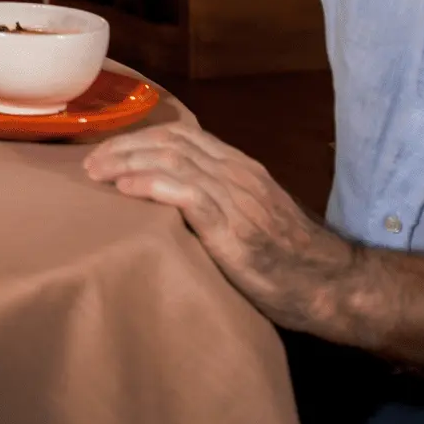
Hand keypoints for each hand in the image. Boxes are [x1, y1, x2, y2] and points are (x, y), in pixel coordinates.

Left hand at [83, 118, 355, 329]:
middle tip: (91, 164)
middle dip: (124, 148)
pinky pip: (187, 194)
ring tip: (98, 175)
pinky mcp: (236, 227)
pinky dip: (151, 185)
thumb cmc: (289, 261)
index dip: (139, 140)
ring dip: (127, 163)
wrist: (332, 287)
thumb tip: (172, 203)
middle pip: (169, 142)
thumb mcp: (251, 219)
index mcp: (241, 168)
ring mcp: (238, 198)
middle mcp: (238, 173)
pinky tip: (126, 190)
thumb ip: (220, 202)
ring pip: (172, 161)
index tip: (108, 153)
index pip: (181, 136)